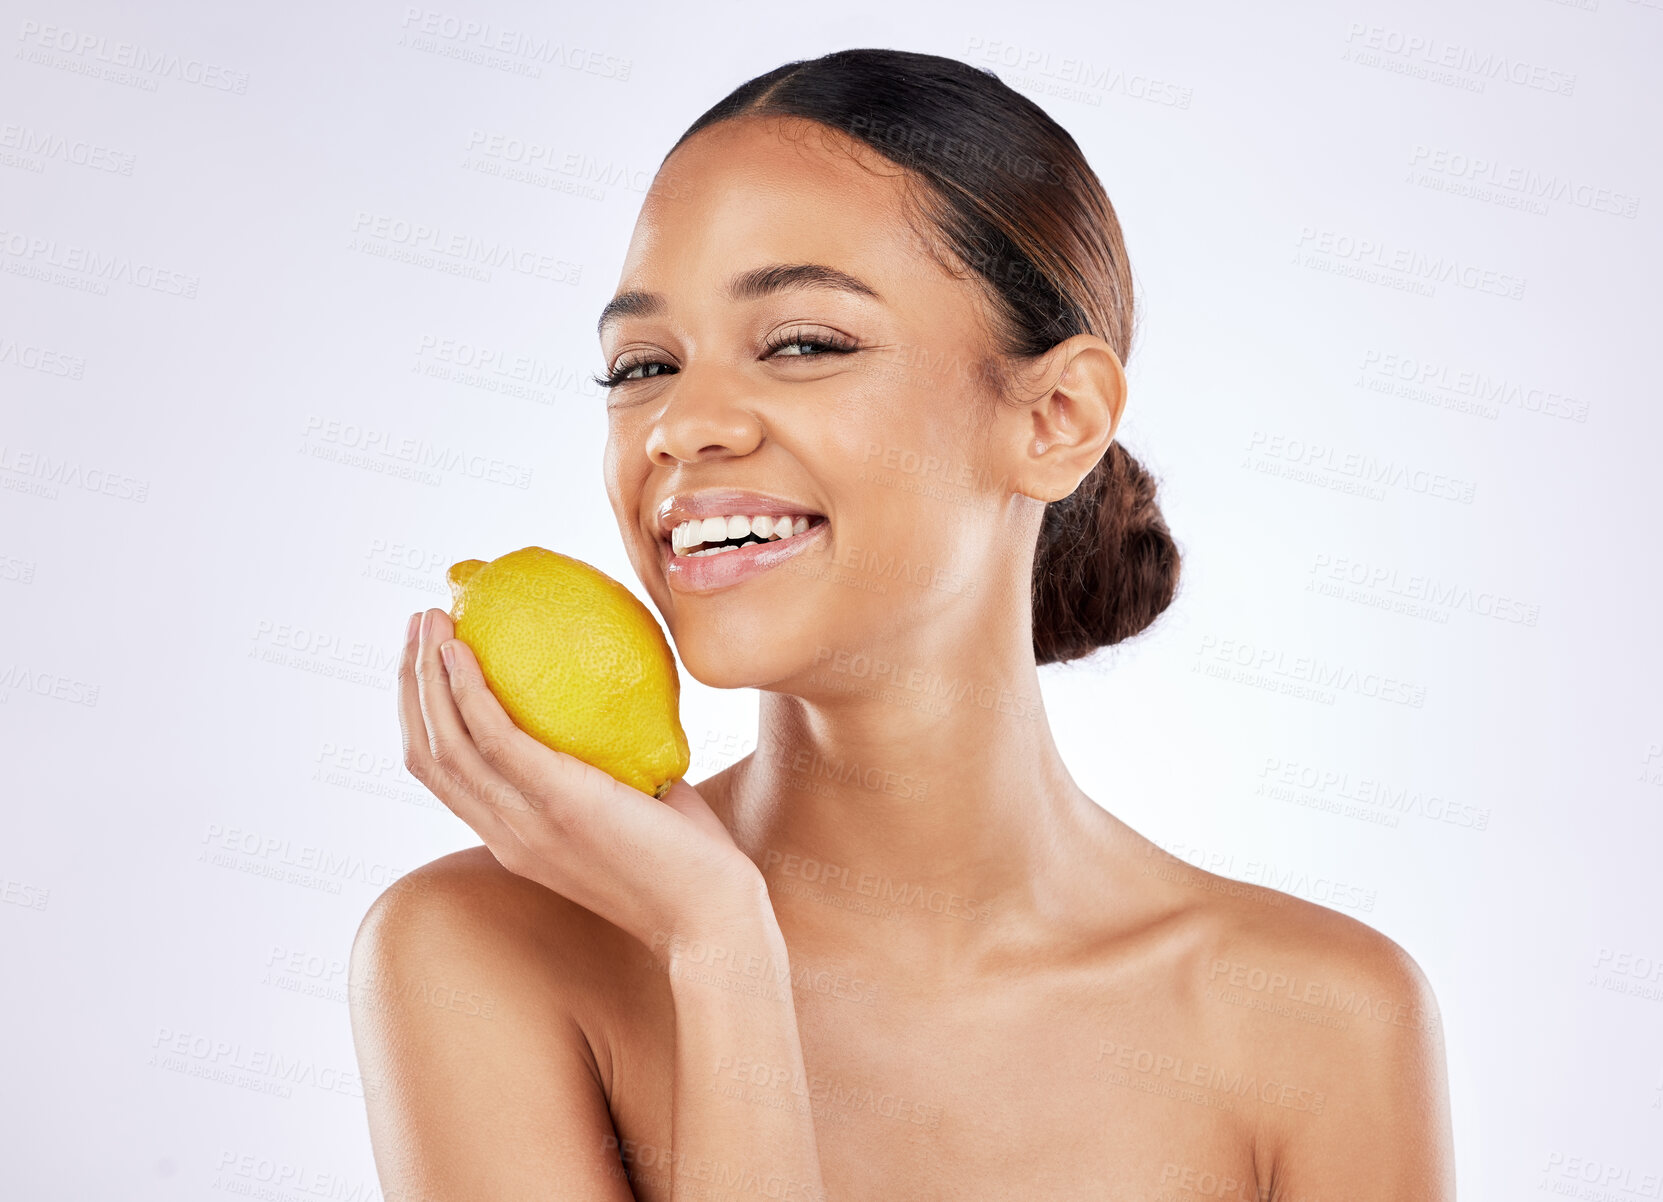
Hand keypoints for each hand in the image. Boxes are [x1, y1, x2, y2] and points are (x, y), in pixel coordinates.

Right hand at [397, 608, 767, 947]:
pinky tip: (463, 651)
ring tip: (430, 619)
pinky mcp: (559, 803)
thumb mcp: (627, 803)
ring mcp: (526, 822)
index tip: (427, 656)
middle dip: (411, 682)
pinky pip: (494, 739)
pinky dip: (468, 692)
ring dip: (426, 675)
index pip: (441, 772)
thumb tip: (616, 695)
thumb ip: (608, 761)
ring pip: (444, 744)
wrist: (710, 916)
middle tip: (418, 623)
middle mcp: (505, 834)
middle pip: (427, 753)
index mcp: (513, 837)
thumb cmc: (685, 858)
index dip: (422, 712)